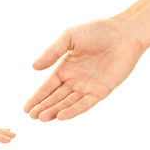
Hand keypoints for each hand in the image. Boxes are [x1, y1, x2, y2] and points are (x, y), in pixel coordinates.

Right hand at [24, 18, 144, 120]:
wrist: (123, 33)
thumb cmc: (97, 31)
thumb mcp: (69, 38)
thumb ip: (52, 53)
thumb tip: (34, 67)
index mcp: (66, 67)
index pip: (48, 86)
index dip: (37, 97)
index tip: (26, 108)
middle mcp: (75, 79)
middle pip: (56, 97)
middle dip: (43, 107)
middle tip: (32, 116)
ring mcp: (88, 86)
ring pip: (68, 103)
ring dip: (55, 111)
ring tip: (42, 118)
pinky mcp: (101, 91)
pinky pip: (85, 104)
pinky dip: (73, 110)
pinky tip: (61, 117)